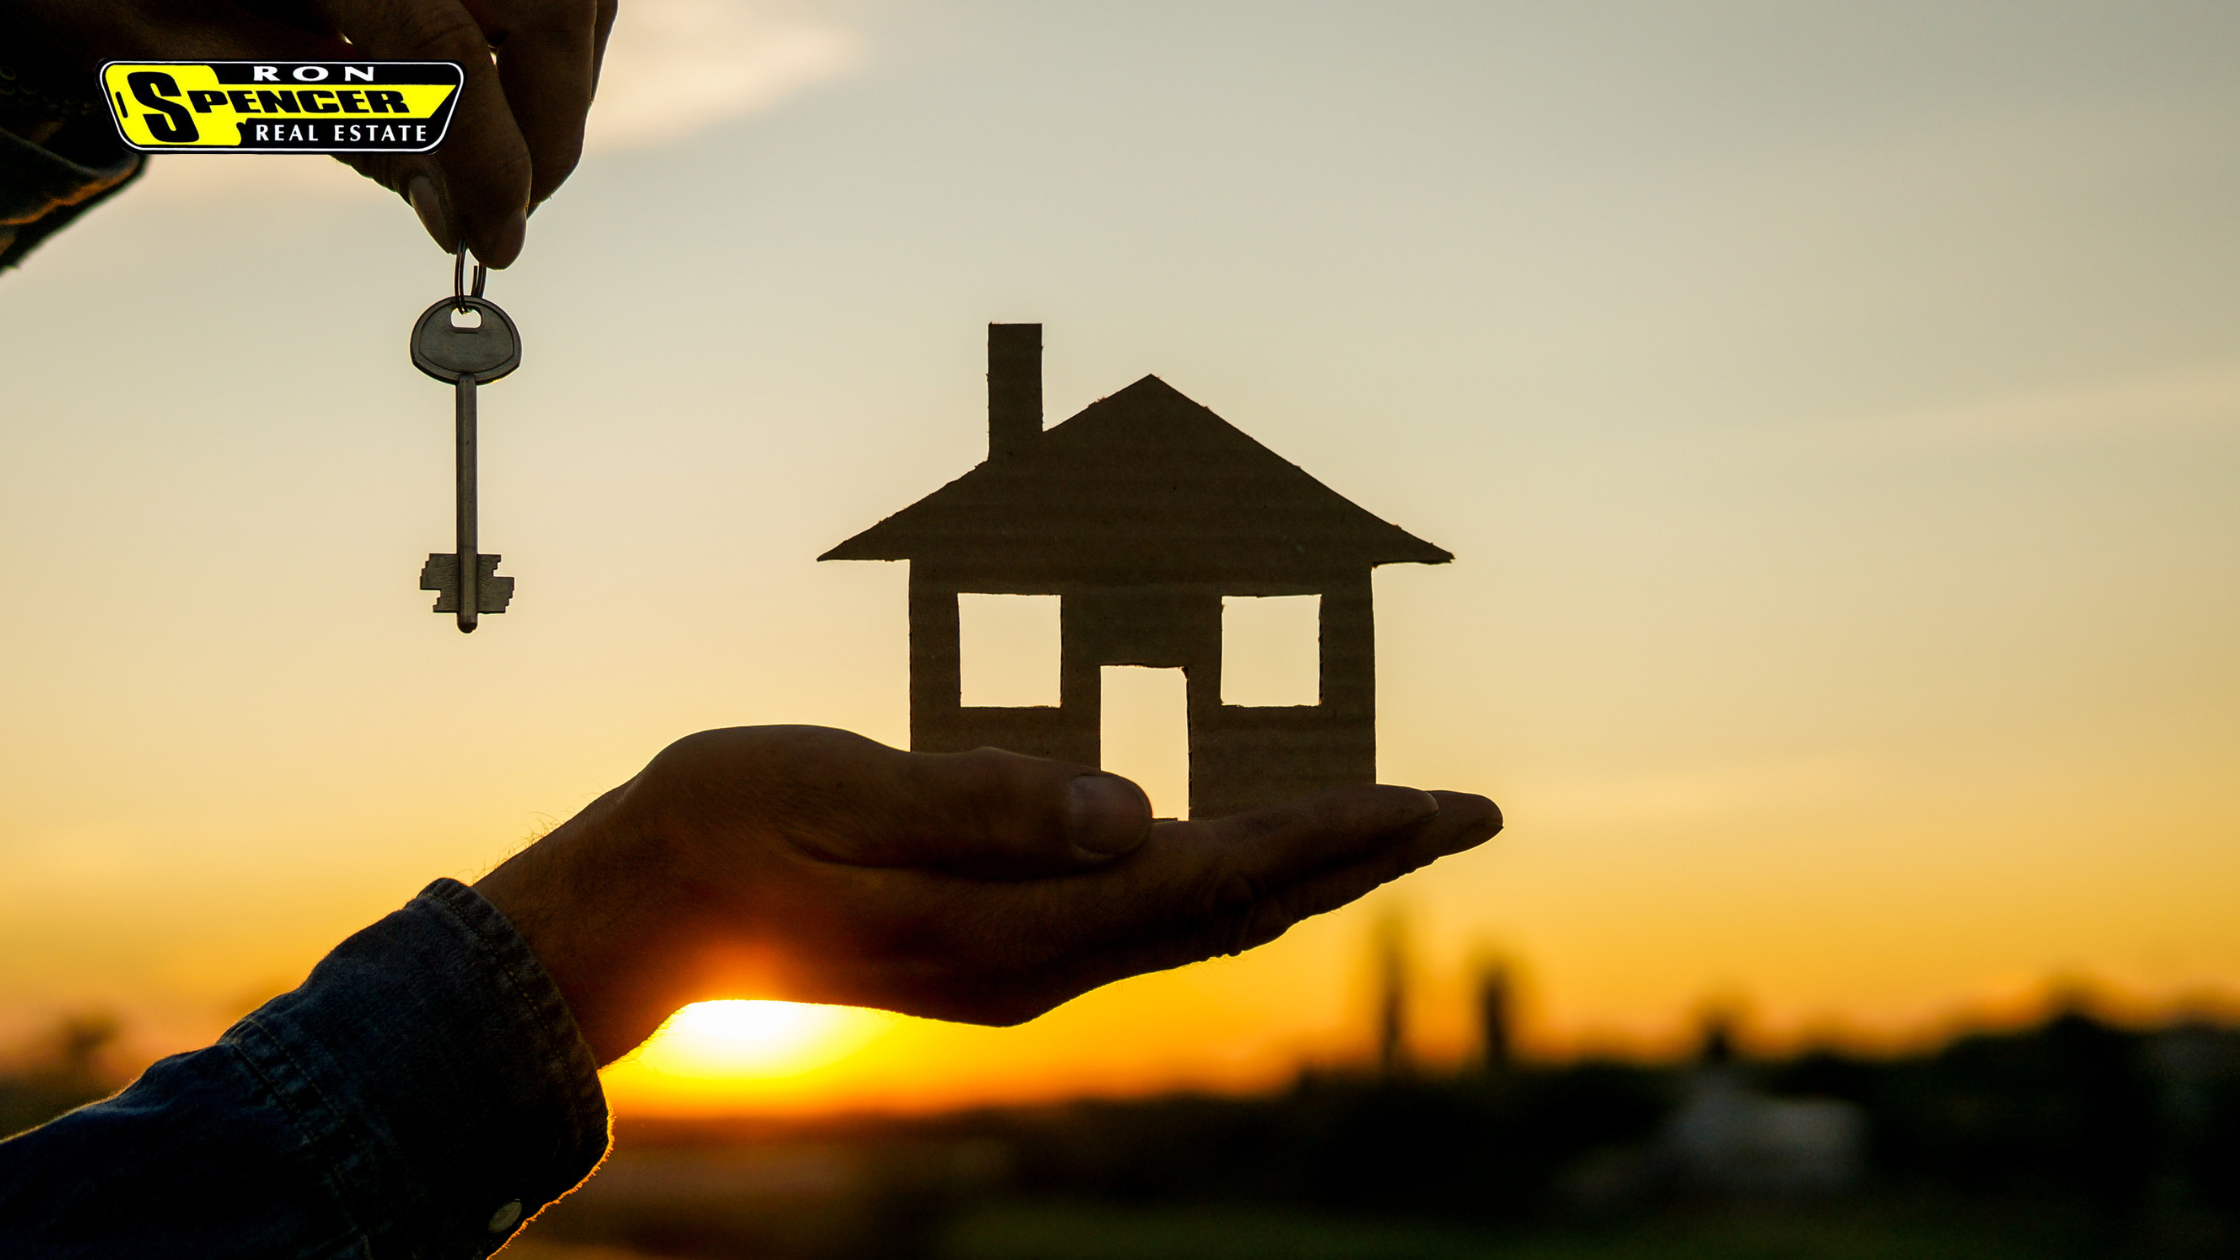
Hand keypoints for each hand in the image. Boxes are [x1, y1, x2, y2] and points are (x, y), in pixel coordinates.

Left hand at [0, 0, 615, 265]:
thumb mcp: (198, 58)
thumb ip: (340, 129)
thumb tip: (457, 214)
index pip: (442, 48)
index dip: (489, 160)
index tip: (497, 239)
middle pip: (547, 13)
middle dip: (549, 127)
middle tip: (512, 206)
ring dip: (562, 84)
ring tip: (512, 155)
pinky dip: (560, 37)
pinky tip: (512, 85)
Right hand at [474, 726, 1502, 1064]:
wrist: (642, 911)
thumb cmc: (728, 828)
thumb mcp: (843, 796)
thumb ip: (985, 807)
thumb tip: (1134, 810)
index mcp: (1011, 924)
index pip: (1210, 874)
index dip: (1329, 835)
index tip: (1432, 802)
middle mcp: (1037, 957)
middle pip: (1236, 904)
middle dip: (1358, 855)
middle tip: (1468, 812)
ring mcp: (1020, 960)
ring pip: (1203, 913)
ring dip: (1307, 868)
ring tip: (1394, 826)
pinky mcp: (999, 944)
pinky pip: (1148, 912)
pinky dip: (1230, 876)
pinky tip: (1256, 854)